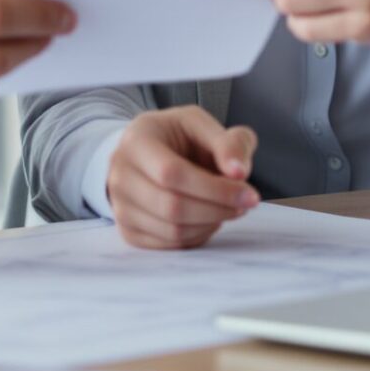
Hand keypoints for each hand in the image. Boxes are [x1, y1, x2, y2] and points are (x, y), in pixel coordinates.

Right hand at [105, 107, 259, 249]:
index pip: (172, 173)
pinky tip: (208, 218)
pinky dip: (198, 236)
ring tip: (227, 208)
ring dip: (211, 223)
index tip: (249, 194)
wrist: (148, 154)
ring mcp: (120, 206)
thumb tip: (238, 172)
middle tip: (244, 204)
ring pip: (172, 230)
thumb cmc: (177, 138)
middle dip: (217, 209)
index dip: (214, 189)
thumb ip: (228, 142)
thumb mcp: (203, 125)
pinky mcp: (128, 231)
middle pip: (172, 206)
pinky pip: (169, 245)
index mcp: (137, 140)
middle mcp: (120, 174)